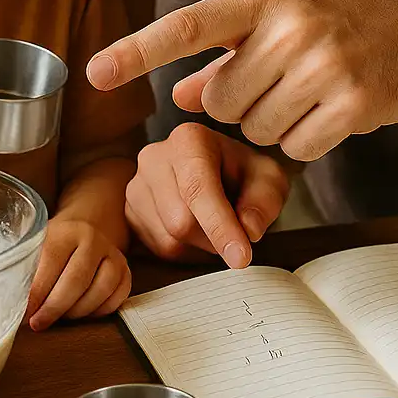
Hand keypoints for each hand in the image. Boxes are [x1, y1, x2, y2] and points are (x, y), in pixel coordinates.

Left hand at [26, 219, 131, 330]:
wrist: (87, 227)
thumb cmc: (55, 245)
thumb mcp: (38, 247)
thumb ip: (26, 271)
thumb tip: (12, 306)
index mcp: (66, 230)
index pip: (51, 263)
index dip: (37, 293)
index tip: (24, 313)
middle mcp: (93, 239)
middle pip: (76, 281)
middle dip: (54, 308)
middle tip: (38, 323)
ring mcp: (114, 255)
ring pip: (99, 293)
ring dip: (76, 312)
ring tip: (59, 316)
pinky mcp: (126, 271)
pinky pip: (115, 300)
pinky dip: (97, 312)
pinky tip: (81, 311)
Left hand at [89, 0, 397, 161]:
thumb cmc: (344, 19)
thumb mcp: (281, 18)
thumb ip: (224, 56)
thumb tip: (174, 95)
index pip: (188, 26)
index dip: (138, 52)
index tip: (94, 73)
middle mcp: (290, 26)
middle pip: (221, 102)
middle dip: (239, 104)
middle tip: (280, 80)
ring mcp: (323, 65)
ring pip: (257, 130)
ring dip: (275, 124)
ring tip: (312, 90)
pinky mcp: (352, 104)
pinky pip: (297, 149)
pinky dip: (308, 141)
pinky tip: (334, 110)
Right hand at [128, 123, 289, 268]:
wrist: (218, 172)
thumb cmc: (243, 174)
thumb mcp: (268, 180)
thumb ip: (264, 201)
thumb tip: (249, 230)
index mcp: (188, 139)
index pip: (198, 189)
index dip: (220, 226)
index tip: (241, 258)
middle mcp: (153, 158)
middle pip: (180, 222)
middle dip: (215, 238)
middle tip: (236, 230)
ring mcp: (136, 186)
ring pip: (169, 240)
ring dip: (201, 246)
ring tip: (214, 223)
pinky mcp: (129, 212)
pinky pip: (158, 249)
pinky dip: (185, 249)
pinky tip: (197, 229)